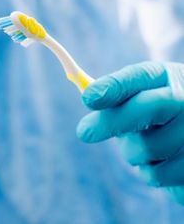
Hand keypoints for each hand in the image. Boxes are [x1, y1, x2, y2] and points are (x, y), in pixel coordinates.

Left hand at [77, 61, 183, 203]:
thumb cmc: (154, 109)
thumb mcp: (138, 93)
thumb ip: (115, 93)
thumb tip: (88, 97)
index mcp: (166, 76)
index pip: (140, 76)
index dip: (113, 86)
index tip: (88, 98)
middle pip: (148, 109)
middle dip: (111, 122)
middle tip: (84, 132)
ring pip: (146, 147)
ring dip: (131, 151)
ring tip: (142, 143)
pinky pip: (156, 175)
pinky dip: (147, 170)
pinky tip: (160, 160)